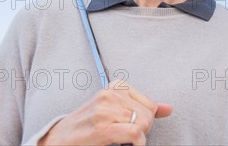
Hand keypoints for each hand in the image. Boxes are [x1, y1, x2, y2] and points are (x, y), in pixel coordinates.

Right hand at [38, 80, 172, 145]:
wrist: (58, 140)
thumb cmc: (87, 127)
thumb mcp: (116, 112)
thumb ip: (142, 108)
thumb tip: (169, 108)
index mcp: (115, 87)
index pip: (150, 105)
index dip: (146, 121)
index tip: (133, 128)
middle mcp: (109, 94)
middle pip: (148, 115)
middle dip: (143, 130)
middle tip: (126, 137)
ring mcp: (104, 109)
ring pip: (143, 124)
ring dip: (138, 137)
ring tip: (121, 139)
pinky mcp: (101, 126)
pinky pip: (134, 132)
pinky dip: (137, 142)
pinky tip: (130, 144)